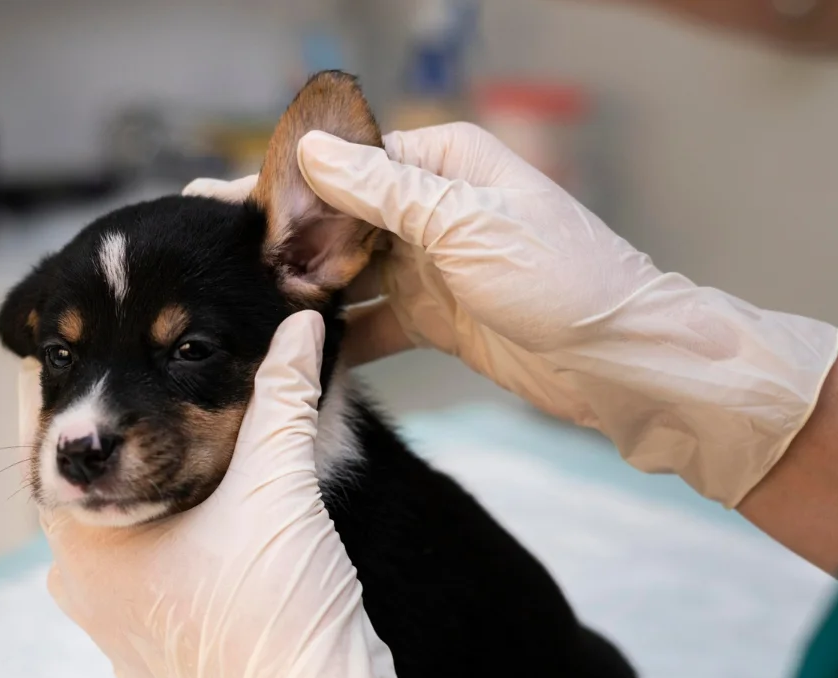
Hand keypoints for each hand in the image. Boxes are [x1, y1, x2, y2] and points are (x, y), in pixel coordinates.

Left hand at [21, 311, 480, 677]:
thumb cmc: (285, 603)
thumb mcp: (280, 481)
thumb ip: (285, 391)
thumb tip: (300, 321)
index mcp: (86, 547)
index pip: (53, 448)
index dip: (65, 389)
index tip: (68, 340)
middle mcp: (81, 595)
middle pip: (86, 495)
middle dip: (117, 443)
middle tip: (139, 383)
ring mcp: (112, 637)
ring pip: (114, 543)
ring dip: (144, 500)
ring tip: (181, 452)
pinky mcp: (149, 664)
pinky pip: (141, 587)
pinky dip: (164, 550)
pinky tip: (206, 528)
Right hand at [186, 125, 837, 507]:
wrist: (625, 364)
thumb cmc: (567, 283)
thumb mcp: (468, 226)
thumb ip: (386, 192)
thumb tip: (312, 153)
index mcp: (446, 164)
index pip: (346, 160)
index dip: (281, 182)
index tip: (216, 200)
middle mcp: (436, 208)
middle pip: (339, 216)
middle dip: (281, 240)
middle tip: (212, 263)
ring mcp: (435, 265)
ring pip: (348, 271)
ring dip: (304, 292)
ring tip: (242, 311)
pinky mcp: (437, 319)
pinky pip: (370, 322)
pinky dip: (337, 335)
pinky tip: (295, 352)